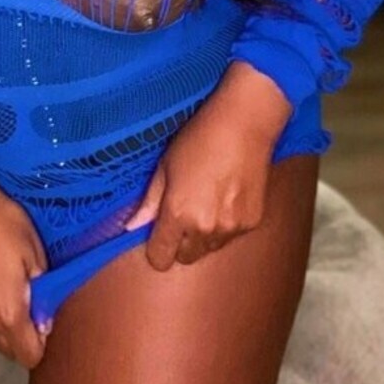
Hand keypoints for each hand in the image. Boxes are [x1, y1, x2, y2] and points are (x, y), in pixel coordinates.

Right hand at [0, 188, 51, 368]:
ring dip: (1, 320)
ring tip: (6, 283)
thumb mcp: (36, 257)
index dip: (41, 341)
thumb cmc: (5, 227)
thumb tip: (42, 319)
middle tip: (28, 299)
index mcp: (8, 315)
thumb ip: (43, 296)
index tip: (43, 318)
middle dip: (21, 334)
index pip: (29, 356)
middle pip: (8, 349)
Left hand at [122, 72, 286, 269]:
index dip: (156, 248)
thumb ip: (149, 202)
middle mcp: (205, 229)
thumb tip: (131, 226)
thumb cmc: (198, 139)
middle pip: (185, 257)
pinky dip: (225, 225)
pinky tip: (226, 197)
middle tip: (182, 213)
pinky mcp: (252, 223)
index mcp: (178, 215)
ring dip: (203, 235)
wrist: (244, 125)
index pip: (161, 258)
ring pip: (209, 248)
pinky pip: (231, 237)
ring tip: (206, 201)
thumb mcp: (165, 166)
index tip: (158, 234)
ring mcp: (232, 229)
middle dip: (180, 242)